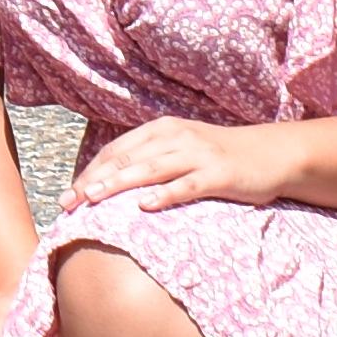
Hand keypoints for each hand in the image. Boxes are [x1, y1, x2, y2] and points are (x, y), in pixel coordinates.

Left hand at [70, 116, 290, 212]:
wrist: (269, 153)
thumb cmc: (217, 157)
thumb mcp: (179, 151)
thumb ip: (150, 162)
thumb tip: (111, 185)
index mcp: (159, 131)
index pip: (115, 152)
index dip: (88, 172)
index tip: (67, 196)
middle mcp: (174, 137)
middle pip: (125, 159)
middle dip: (94, 181)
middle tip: (69, 202)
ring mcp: (196, 154)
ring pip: (150, 169)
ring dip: (119, 183)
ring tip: (94, 198)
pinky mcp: (218, 174)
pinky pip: (187, 185)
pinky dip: (165, 194)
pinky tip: (145, 205)